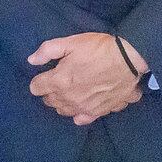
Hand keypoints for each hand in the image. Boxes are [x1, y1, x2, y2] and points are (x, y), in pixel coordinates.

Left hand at [28, 32, 143, 124]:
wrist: (130, 59)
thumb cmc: (99, 48)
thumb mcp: (72, 42)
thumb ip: (48, 50)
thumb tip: (31, 60)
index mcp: (58, 82)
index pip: (36, 87)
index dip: (39, 79)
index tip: (46, 73)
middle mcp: (68, 99)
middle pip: (49, 102)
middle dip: (50, 92)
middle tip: (59, 80)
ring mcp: (84, 108)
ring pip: (65, 112)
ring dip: (64, 103)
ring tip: (71, 92)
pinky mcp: (99, 112)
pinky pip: (85, 119)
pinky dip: (83, 114)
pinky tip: (86, 106)